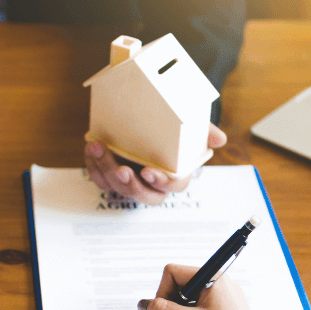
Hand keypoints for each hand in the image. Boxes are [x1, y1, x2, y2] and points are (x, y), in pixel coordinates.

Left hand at [85, 123, 226, 204]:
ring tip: (98, 147)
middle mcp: (153, 182)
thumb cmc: (170, 125)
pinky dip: (93, 166)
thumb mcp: (189, 124)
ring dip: (106, 170)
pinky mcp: (112, 175)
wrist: (144, 114)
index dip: (162, 183)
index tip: (150, 172)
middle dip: (131, 185)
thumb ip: (203, 131)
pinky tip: (90, 150)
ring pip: (118, 187)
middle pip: (144, 195)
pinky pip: (101, 179)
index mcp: (175, 173)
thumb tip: (220, 140)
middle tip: (122, 169)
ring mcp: (131, 180)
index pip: (174, 187)